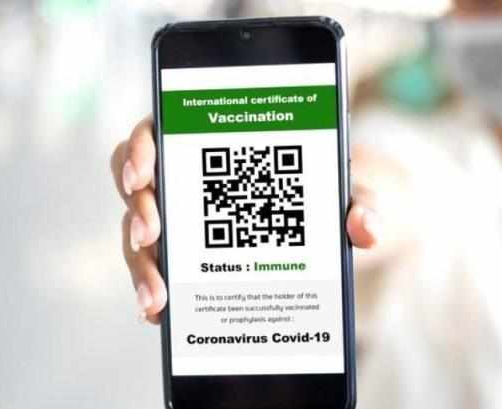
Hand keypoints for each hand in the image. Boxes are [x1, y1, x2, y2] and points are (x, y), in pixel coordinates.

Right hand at [111, 115, 380, 323]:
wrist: (336, 228)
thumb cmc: (333, 196)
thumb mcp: (351, 193)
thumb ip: (363, 204)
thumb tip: (364, 227)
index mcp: (219, 145)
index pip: (160, 131)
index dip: (140, 149)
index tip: (143, 174)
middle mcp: (193, 180)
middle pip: (140, 186)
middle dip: (137, 211)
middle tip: (150, 235)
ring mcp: (188, 221)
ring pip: (142, 234)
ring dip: (142, 265)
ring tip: (157, 299)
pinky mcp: (192, 258)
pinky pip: (160, 271)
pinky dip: (155, 291)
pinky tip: (163, 316)